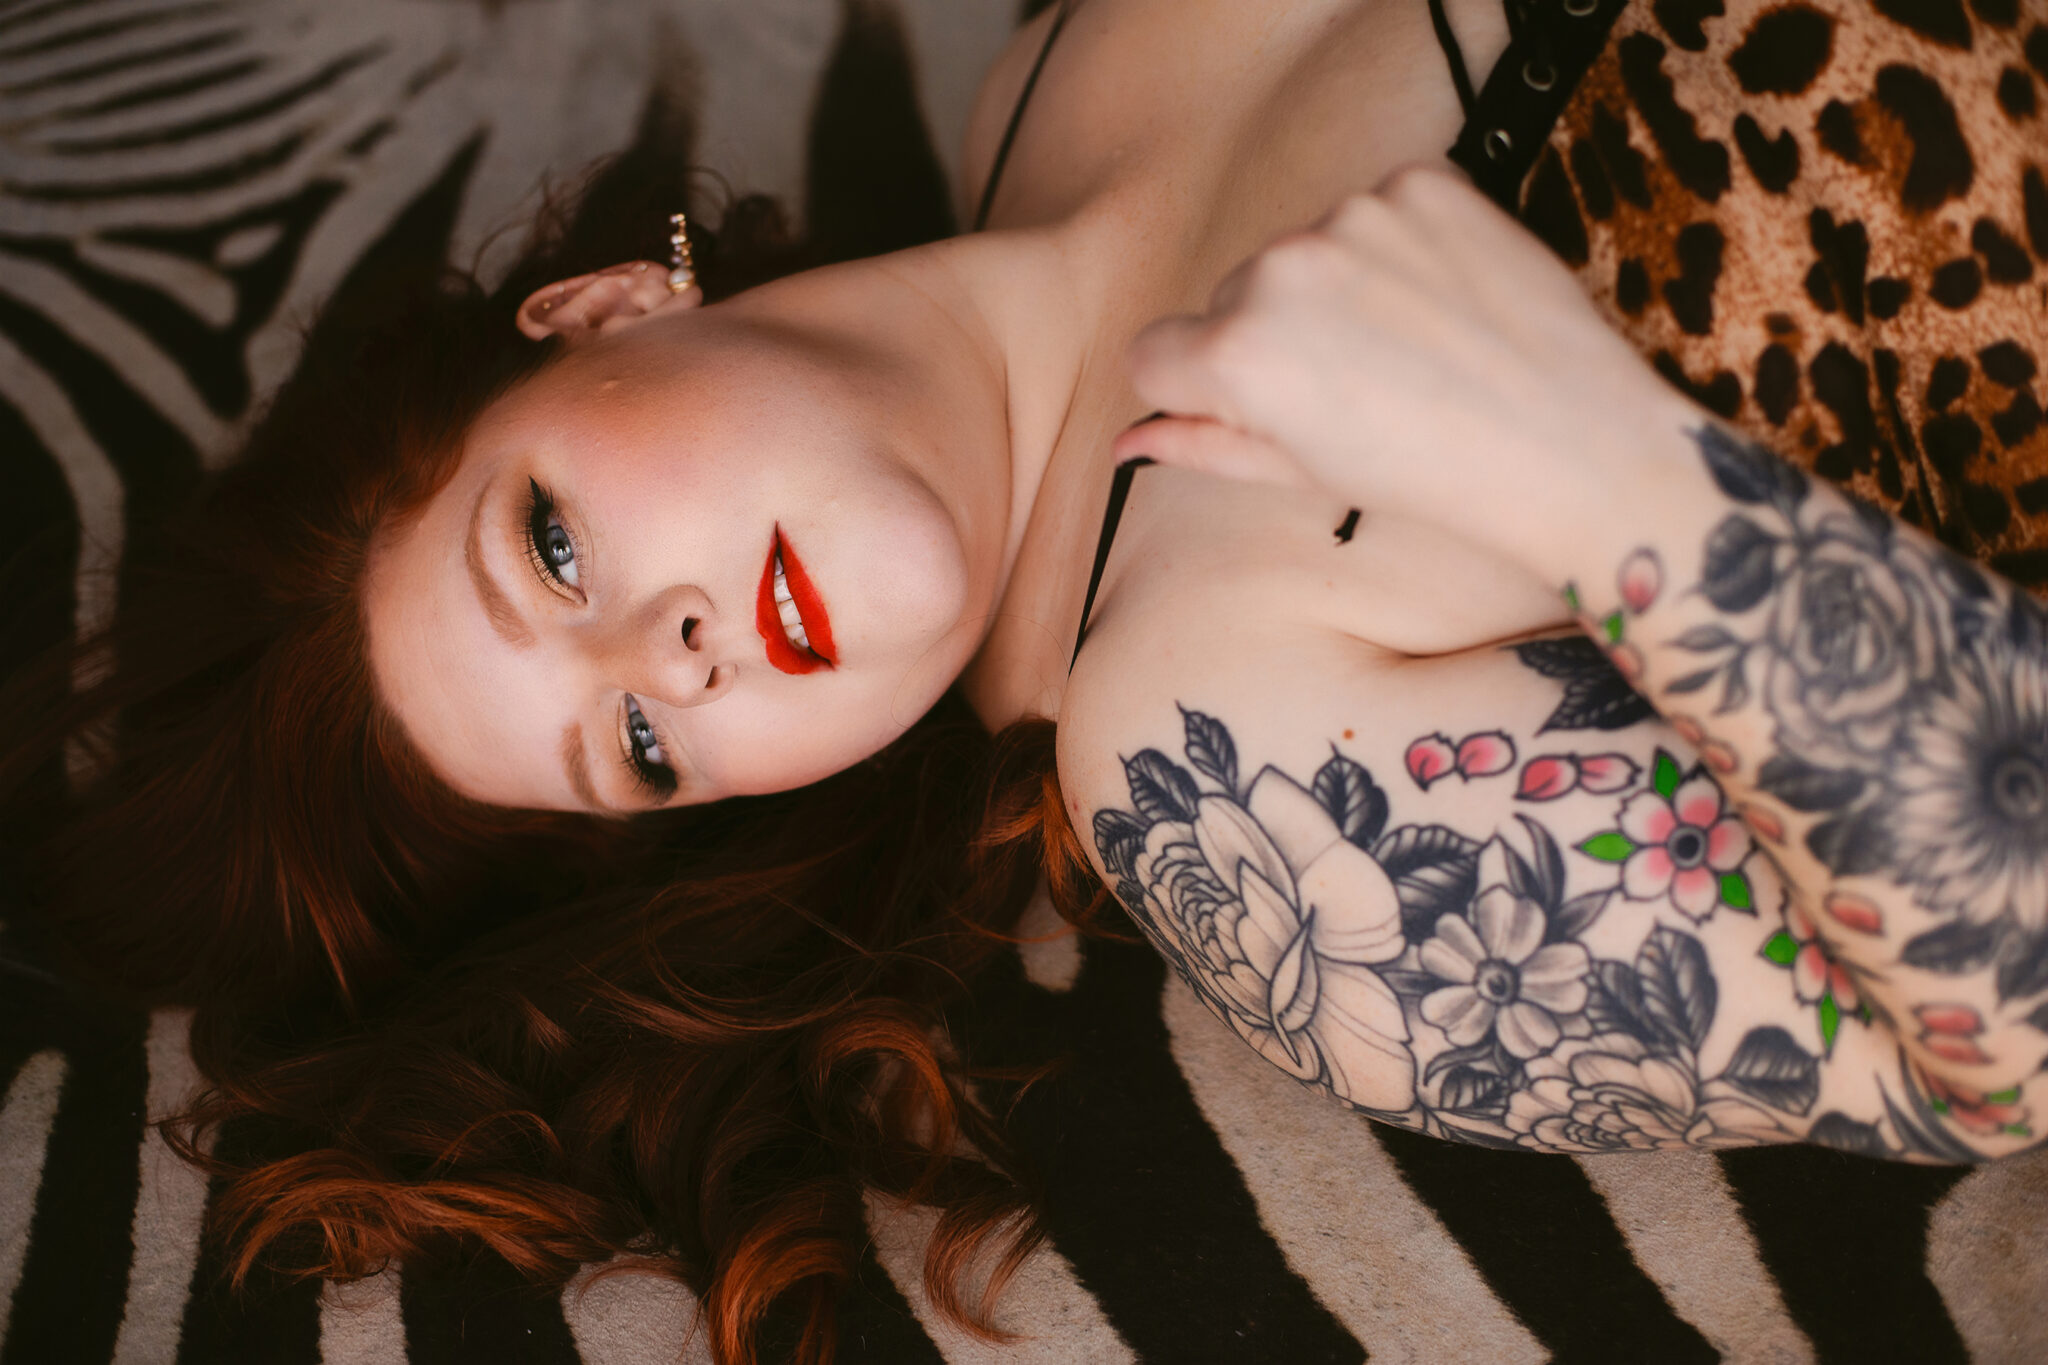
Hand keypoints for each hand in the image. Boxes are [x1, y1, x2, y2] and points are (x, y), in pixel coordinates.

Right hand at [1116, 165, 1685, 566]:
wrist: (1576, 445)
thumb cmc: (1438, 476)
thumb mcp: (1304, 474)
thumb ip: (1203, 446)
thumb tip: (1129, 441)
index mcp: (1240, 356)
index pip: (1154, 351)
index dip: (1196, 389)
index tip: (1254, 407)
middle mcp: (1283, 271)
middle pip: (1231, 295)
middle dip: (1272, 336)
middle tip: (1356, 390)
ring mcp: (1355, 218)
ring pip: (1304, 252)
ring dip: (1338, 290)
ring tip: (1409, 349)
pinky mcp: (1421, 184)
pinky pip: (1375, 211)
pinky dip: (1399, 249)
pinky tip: (1442, 304)